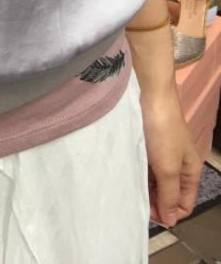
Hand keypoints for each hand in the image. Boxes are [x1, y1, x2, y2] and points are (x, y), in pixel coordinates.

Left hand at [140, 85, 202, 227]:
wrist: (148, 94)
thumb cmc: (162, 131)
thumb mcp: (168, 167)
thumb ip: (169, 195)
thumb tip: (171, 221)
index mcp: (189, 171)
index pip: (183, 204)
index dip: (168, 213)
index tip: (148, 214)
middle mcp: (177, 164)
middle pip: (167, 193)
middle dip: (154, 201)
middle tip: (134, 203)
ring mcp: (161, 153)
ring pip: (154, 180)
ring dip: (144, 188)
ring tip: (128, 190)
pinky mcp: (146, 143)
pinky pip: (143, 166)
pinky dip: (137, 173)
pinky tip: (125, 175)